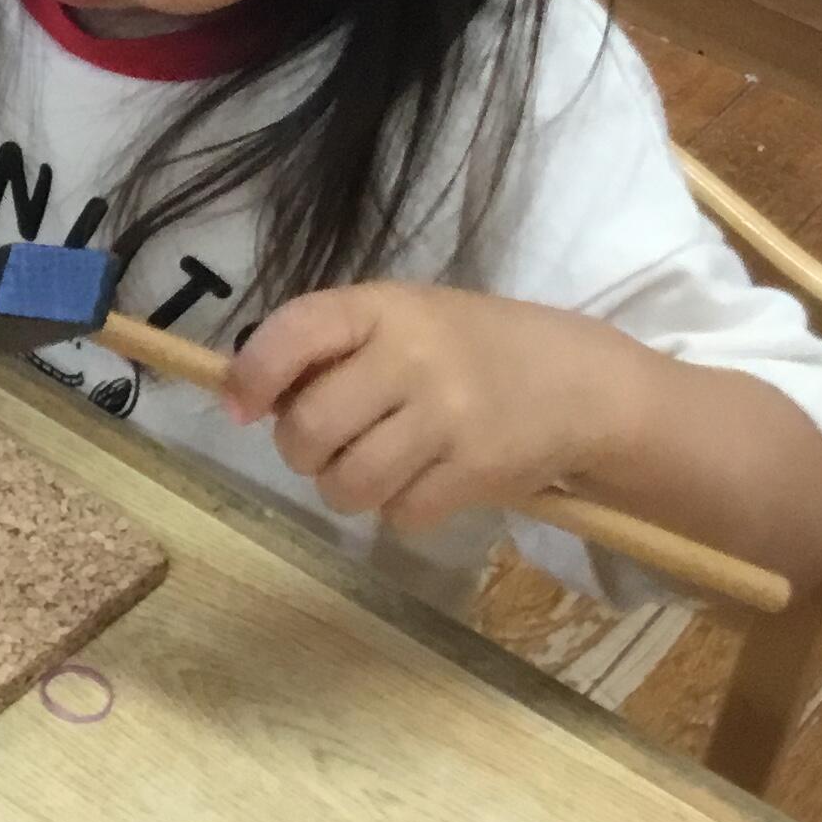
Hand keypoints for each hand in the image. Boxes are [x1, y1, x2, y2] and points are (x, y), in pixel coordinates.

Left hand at [221, 282, 638, 535]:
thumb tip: (246, 395)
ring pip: (348, 483)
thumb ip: (331, 347)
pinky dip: (398, 510)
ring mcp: (447, 416)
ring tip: (370, 468)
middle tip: (320, 447)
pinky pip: (401, 514)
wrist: (580, 382)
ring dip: (343, 489)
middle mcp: (411, 357)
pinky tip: (421, 483)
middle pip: (310, 428)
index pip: (295, 332)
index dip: (252, 374)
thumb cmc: (469, 348)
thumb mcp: (401, 320)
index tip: (240, 406)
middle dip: (299, 450)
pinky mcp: (478, 471)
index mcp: (382, 308)